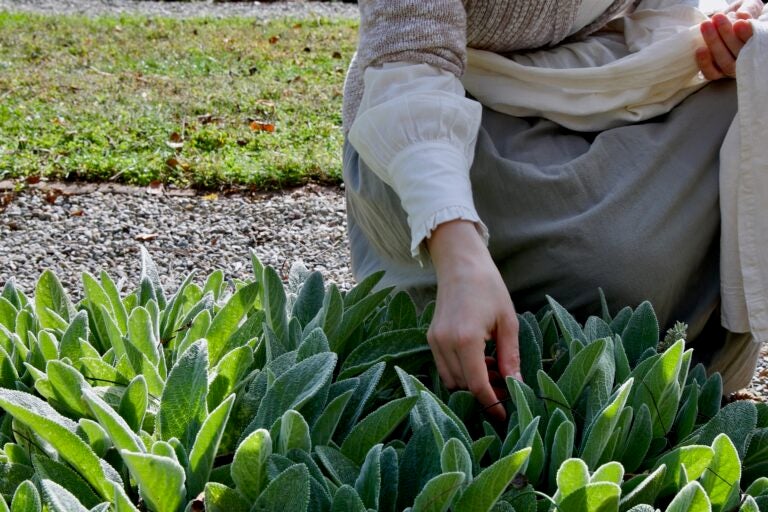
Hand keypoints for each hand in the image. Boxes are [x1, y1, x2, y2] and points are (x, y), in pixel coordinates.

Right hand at [426, 220, 521, 420]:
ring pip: (452, 380)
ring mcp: (435, 341)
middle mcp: (445, 343)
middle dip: (485, 395)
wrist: (460, 263)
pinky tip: (482, 360)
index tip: (505, 415)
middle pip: (463, 387)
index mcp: (466, 339)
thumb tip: (517, 387)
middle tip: (507, 390)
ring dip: (473, 383)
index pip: (477, 385)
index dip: (492, 404)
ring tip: (496, 371)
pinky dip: (463, 371)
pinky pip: (445, 367)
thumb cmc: (489, 288)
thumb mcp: (507, 322)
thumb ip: (510, 357)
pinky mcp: (431, 338)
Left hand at [696, 1, 761, 79]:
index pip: (755, 42)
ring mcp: (732, 67)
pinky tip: (700, 49)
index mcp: (757, 43)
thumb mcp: (748, 7)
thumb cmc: (739, 15)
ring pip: (725, 63)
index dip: (747, 34)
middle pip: (739, 53)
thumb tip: (742, 16)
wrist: (722, 23)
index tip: (739, 23)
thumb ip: (749, 9)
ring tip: (706, 26)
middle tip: (718, 18)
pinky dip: (705, 63)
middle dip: (727, 35)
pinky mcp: (716, 73)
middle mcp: (747, 59)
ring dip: (714, 45)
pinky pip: (712, 74)